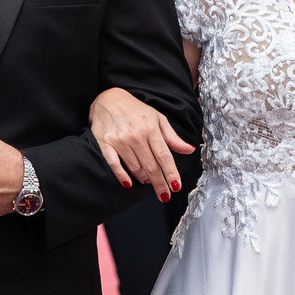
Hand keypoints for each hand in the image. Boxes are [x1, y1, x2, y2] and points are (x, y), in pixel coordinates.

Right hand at [90, 87, 195, 201]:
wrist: (107, 99)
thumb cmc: (135, 110)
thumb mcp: (157, 118)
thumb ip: (172, 137)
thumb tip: (189, 149)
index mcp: (151, 128)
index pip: (164, 156)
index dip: (171, 173)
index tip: (176, 187)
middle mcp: (136, 135)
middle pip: (151, 166)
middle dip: (159, 183)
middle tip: (164, 195)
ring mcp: (119, 140)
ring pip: (135, 167)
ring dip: (144, 178)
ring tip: (148, 182)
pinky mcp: (105, 143)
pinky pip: (114, 164)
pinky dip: (122, 176)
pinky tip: (128, 183)